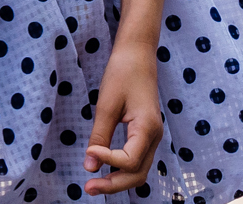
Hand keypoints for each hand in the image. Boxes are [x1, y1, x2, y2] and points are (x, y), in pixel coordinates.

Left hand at [84, 40, 164, 195]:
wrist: (137, 54)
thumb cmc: (123, 73)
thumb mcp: (107, 104)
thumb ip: (99, 136)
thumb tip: (89, 167)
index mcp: (147, 128)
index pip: (129, 161)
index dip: (108, 160)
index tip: (90, 150)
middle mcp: (155, 137)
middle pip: (137, 175)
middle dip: (113, 185)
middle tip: (87, 188)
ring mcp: (152, 136)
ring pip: (138, 171)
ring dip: (117, 180)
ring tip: (93, 184)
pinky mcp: (146, 134)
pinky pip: (137, 160)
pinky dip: (121, 169)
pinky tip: (105, 168)